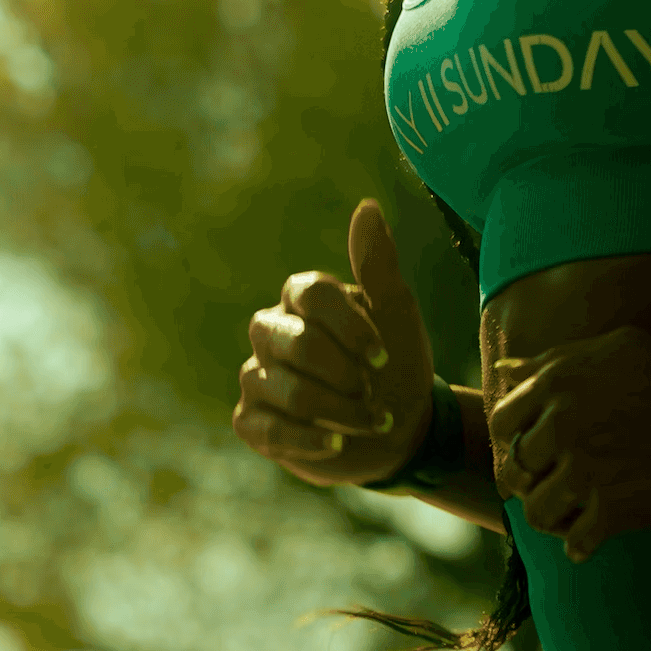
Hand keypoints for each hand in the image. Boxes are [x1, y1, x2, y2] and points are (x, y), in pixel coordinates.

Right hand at [231, 198, 439, 488]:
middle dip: (345, 376)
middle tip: (374, 391)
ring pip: (286, 391)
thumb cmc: (396, 362)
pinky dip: (308, 441)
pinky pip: (267, 429)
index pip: (310, 293)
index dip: (350, 327)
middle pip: (297, 344)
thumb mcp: (397, 313)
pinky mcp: (252, 421)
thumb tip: (368, 205)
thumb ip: (378, 263)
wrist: (399, 428)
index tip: (382, 355)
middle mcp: (271, 331)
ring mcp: (258, 376)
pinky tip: (336, 444)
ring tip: (372, 423)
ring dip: (339, 413)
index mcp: (301, 297)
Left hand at [488, 325, 650, 564]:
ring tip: (573, 515)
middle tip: (557, 487)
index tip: (534, 452)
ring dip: (552, 518)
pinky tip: (595, 537)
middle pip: (516, 472)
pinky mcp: (615, 510)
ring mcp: (587, 470)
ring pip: (538, 513)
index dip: (512, 441)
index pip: (500, 422)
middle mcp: (564, 424)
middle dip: (532, 482)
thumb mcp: (614, 348)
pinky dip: (581, 545)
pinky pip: (575, 542)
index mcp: (558, 383)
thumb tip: (505, 371)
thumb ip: (554, 361)